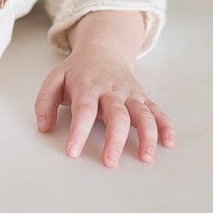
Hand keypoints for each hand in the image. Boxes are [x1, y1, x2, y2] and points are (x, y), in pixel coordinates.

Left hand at [34, 48, 175, 167]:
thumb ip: (45, 102)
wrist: (102, 49)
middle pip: (117, 115)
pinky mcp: (142, 98)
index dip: (79, 131)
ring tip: (146, 158)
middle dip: (115, 140)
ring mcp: (130, 94)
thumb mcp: (54, 79)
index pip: (84, 110)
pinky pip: (157, 111)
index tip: (73, 152)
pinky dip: (166, 126)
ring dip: (147, 136)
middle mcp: (111, 91)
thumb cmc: (77, 71)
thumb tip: (43, 127)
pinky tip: (168, 142)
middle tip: (110, 162)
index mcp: (87, 86)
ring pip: (142, 114)